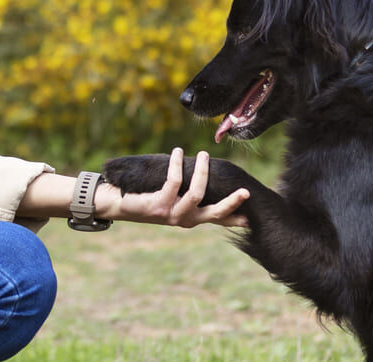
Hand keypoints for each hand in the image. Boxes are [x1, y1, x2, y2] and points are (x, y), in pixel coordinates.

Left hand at [100, 149, 248, 227]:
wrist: (121, 205)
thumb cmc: (150, 198)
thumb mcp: (174, 197)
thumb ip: (190, 192)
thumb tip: (208, 173)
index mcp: (192, 219)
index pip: (217, 220)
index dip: (234, 218)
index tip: (251, 219)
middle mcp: (185, 220)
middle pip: (214, 213)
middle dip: (231, 203)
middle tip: (245, 191)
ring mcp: (173, 214)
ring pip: (197, 193)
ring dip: (202, 171)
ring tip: (204, 154)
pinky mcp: (159, 206)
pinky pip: (175, 182)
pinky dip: (178, 165)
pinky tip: (178, 153)